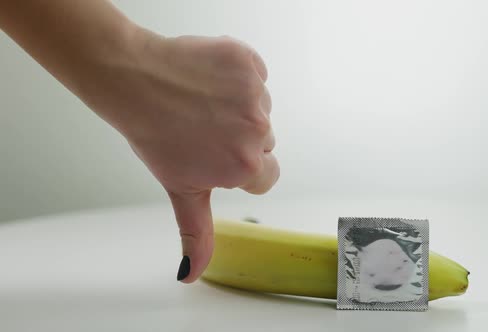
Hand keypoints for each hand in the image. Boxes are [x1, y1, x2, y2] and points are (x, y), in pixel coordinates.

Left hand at [83, 31, 278, 282]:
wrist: (133, 82)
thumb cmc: (155, 136)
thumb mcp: (181, 190)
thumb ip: (197, 233)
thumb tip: (190, 275)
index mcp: (245, 166)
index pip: (266, 176)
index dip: (240, 167)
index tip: (217, 155)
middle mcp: (257, 131)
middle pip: (264, 141)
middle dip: (240, 137)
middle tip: (203, 129)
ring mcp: (254, 94)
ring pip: (260, 108)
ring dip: (238, 106)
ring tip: (202, 104)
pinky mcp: (248, 61)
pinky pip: (255, 74)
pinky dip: (236, 75)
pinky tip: (209, 81)